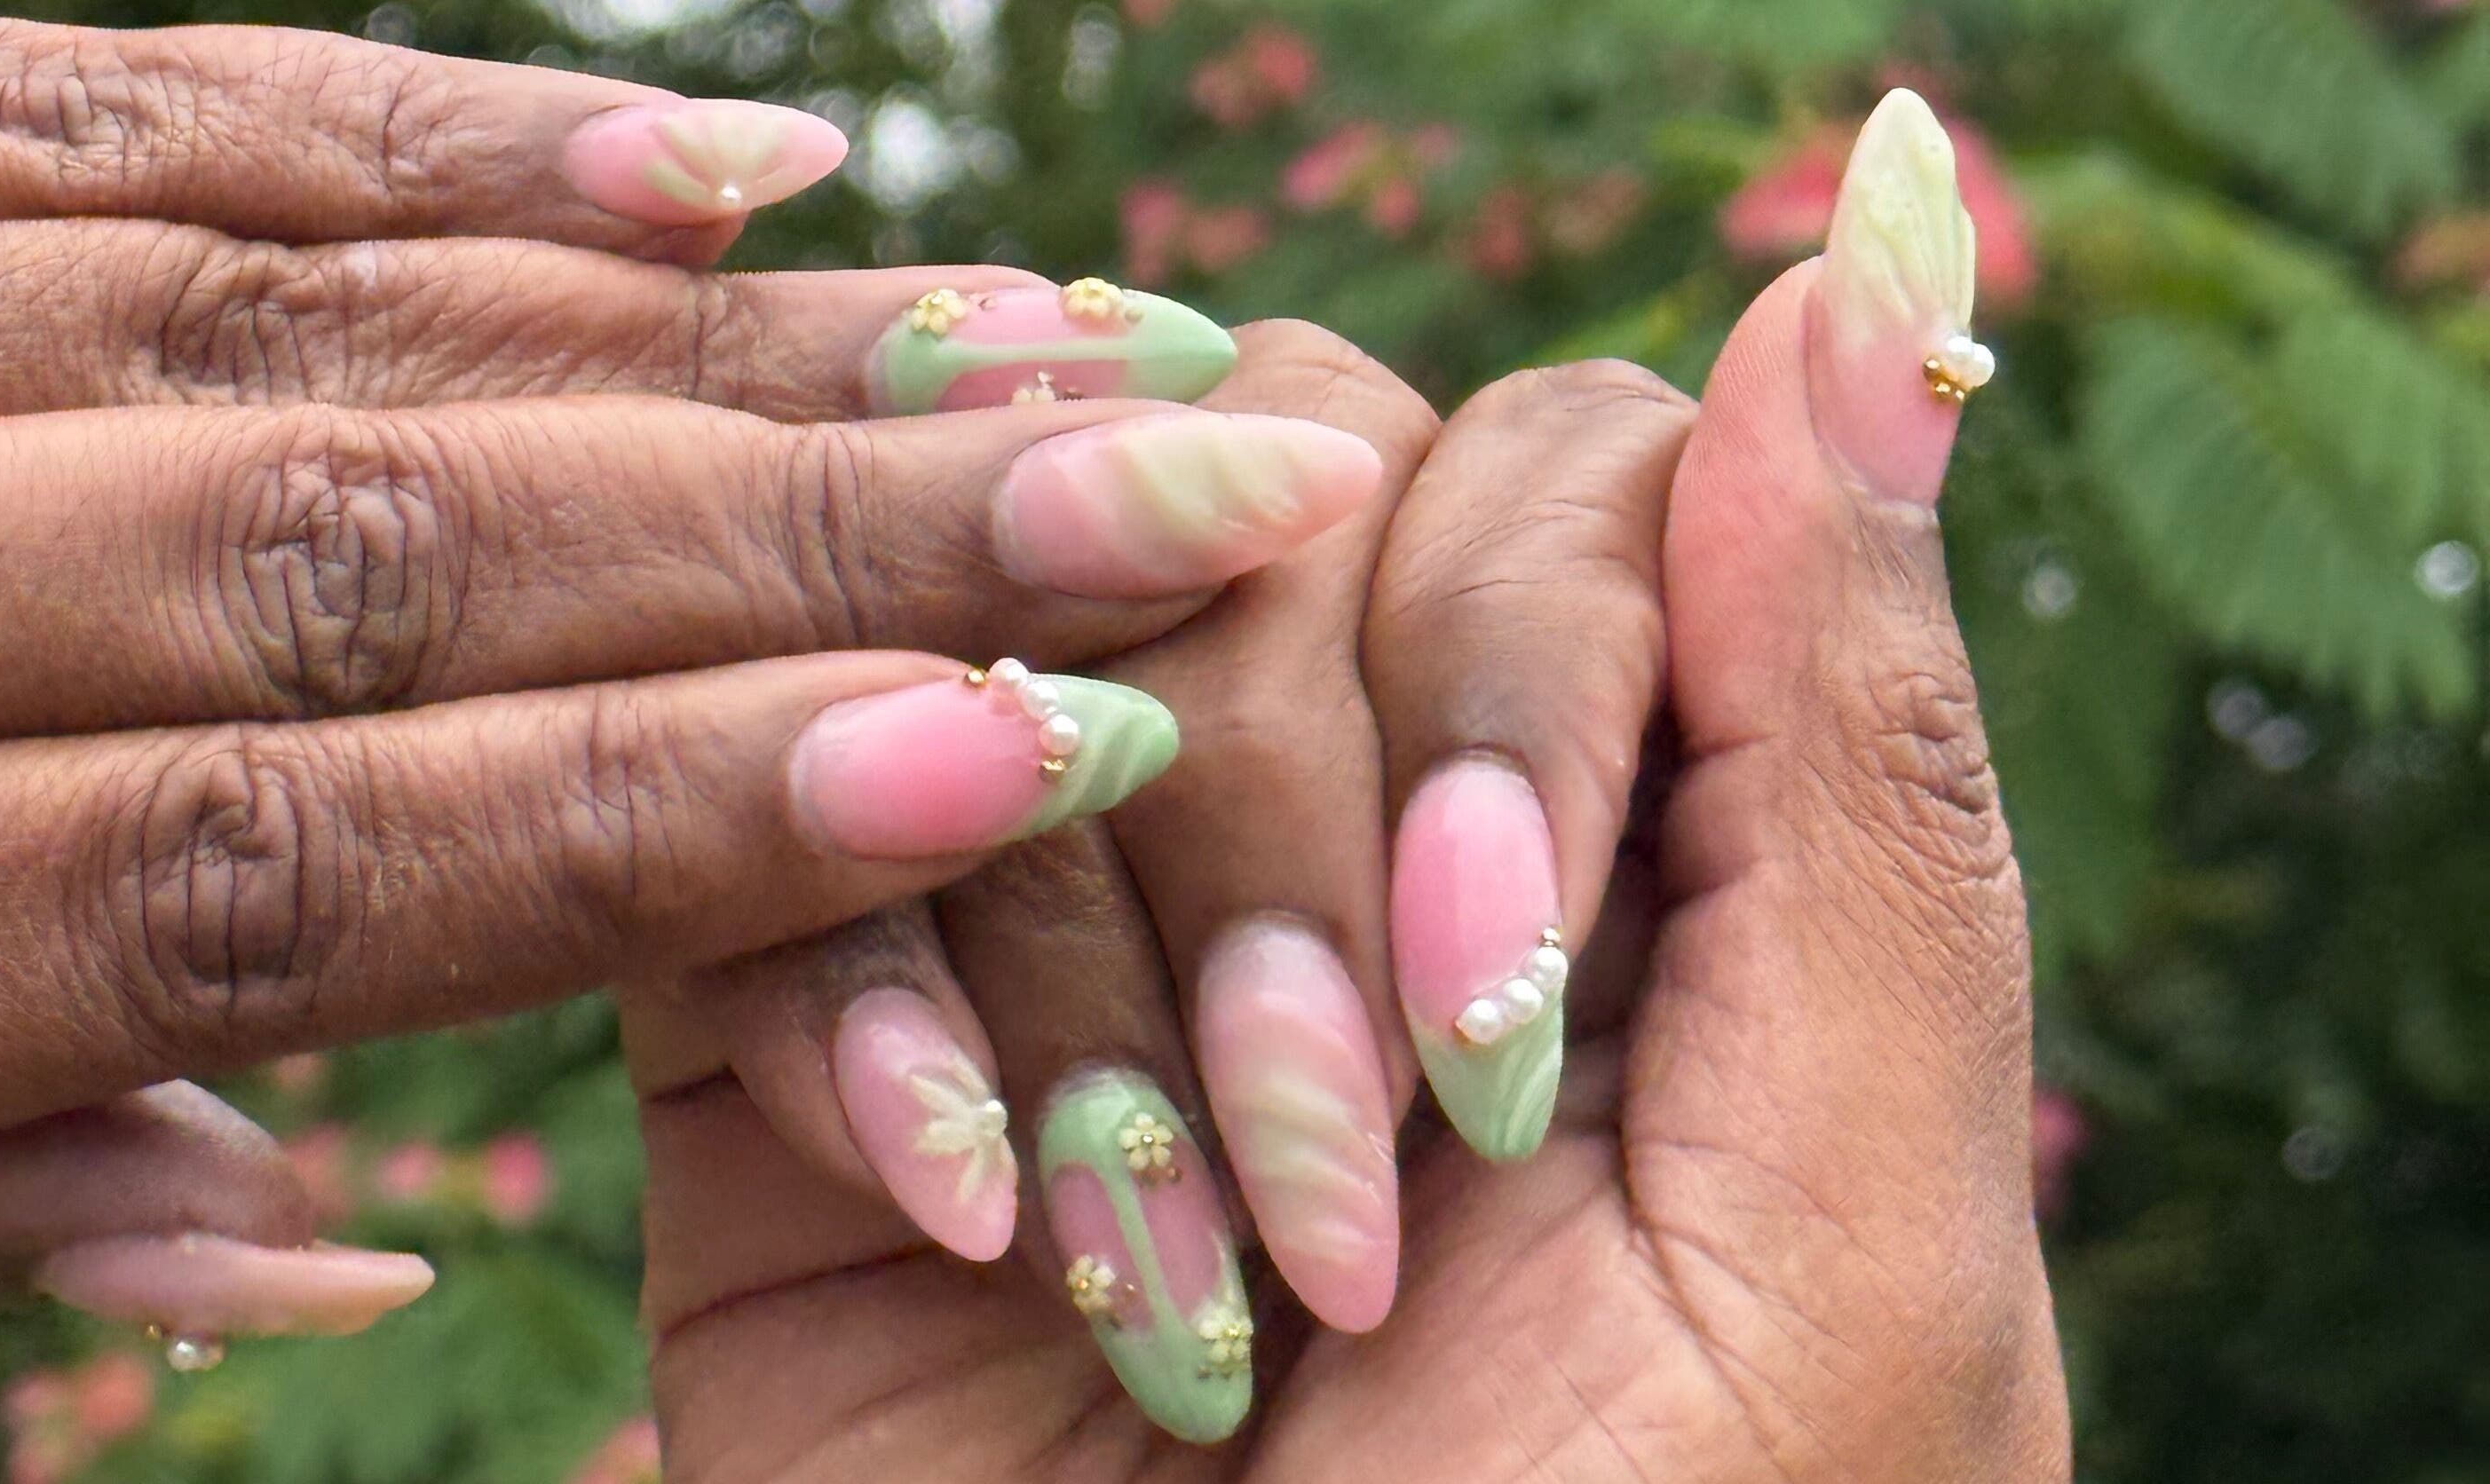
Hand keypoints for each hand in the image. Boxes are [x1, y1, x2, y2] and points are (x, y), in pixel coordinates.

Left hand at [0, 13, 1382, 1348]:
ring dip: (680, 333)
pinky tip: (690, 165)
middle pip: (342, 547)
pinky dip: (407, 127)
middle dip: (798, 536)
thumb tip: (322, 1245)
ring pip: (267, 304)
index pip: (274, 869)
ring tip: (1014, 340)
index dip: (667, 823)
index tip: (1012, 756)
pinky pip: (70, 90)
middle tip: (1158, 481)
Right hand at [632, 91, 2066, 1480]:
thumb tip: (1859, 289)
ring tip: (1177, 1285)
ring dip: (1092, 972)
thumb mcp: (1844, 1208)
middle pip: (1267, 511)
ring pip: (1014, 640)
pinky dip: (861, 1005)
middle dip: (1291, 847)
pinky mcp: (831, 1026)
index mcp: (1620, 834)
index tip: (1505, 990)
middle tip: (1353, 1197)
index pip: (1561, 478)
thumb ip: (1861, 758)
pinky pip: (774, 825)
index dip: (1524, 670)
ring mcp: (1074, 905)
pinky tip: (976, 1225)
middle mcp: (1340, 818)